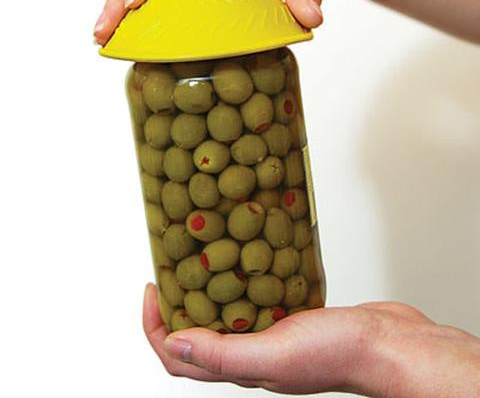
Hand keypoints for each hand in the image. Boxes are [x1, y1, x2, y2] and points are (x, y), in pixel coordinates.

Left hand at [143, 283, 479, 396]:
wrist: (385, 341)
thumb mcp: (273, 352)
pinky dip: (239, 282)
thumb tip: (172, 344)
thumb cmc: (336, 352)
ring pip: (224, 315)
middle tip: (171, 270)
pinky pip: (252, 300)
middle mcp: (251, 352)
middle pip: (196, 334)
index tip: (152, 289)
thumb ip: (221, 353)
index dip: (155, 327)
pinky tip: (243, 261)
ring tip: (201, 260)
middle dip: (177, 304)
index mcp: (241, 367)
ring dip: (206, 291)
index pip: (179, 358)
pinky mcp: (287, 315)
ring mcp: (269, 332)